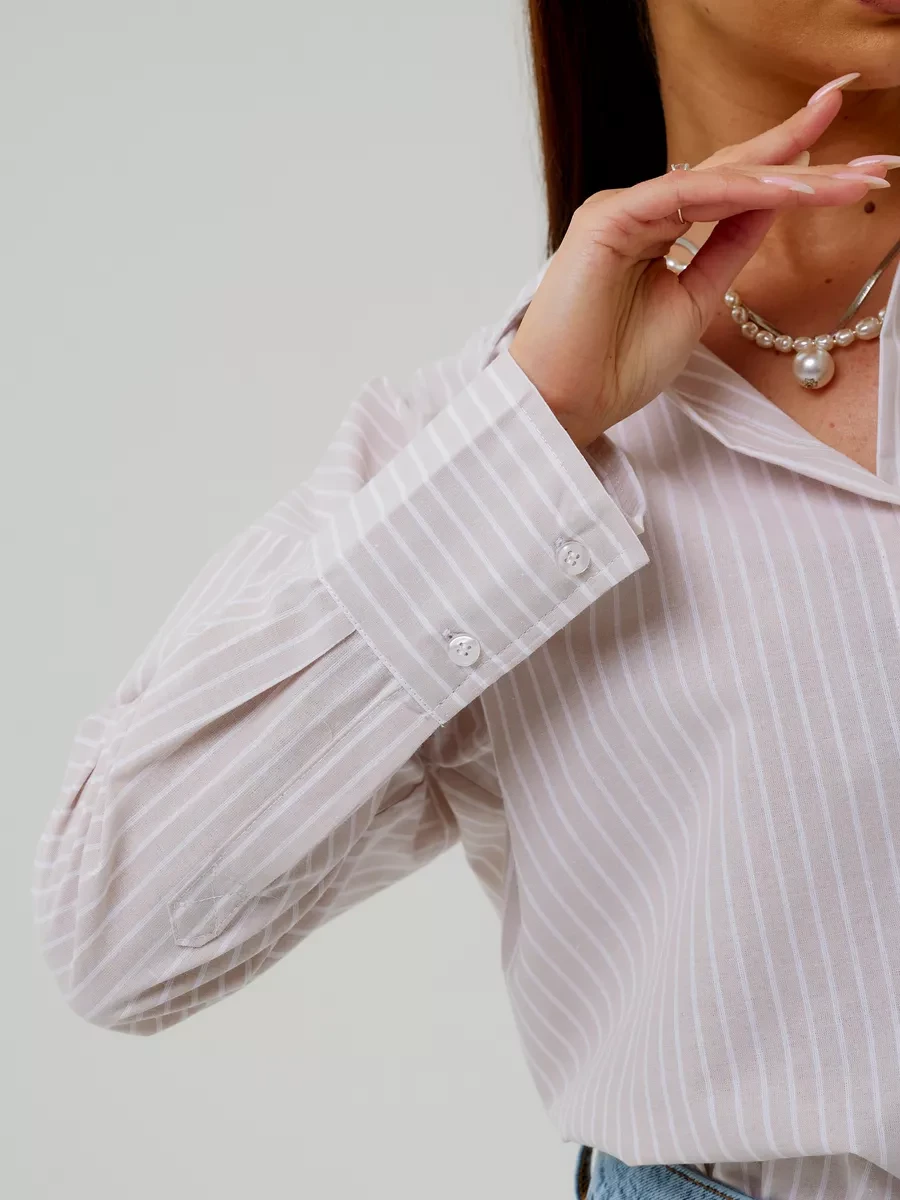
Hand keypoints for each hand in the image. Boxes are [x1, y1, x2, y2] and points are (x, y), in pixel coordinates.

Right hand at [509, 87, 890, 449]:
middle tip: (875, 162)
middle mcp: (639, 210)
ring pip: (715, 180)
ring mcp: (621, 209)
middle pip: (731, 173)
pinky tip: (785, 190)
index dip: (792, 174)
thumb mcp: (698, 299)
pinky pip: (682, 195)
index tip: (855, 177)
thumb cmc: (616, 366)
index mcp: (656, 230)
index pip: (732, 191)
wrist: (566, 403)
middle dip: (802, 158)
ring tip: (848, 183)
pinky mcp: (608, 218)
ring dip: (784, 178)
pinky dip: (736, 190)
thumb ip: (729, 248)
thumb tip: (776, 200)